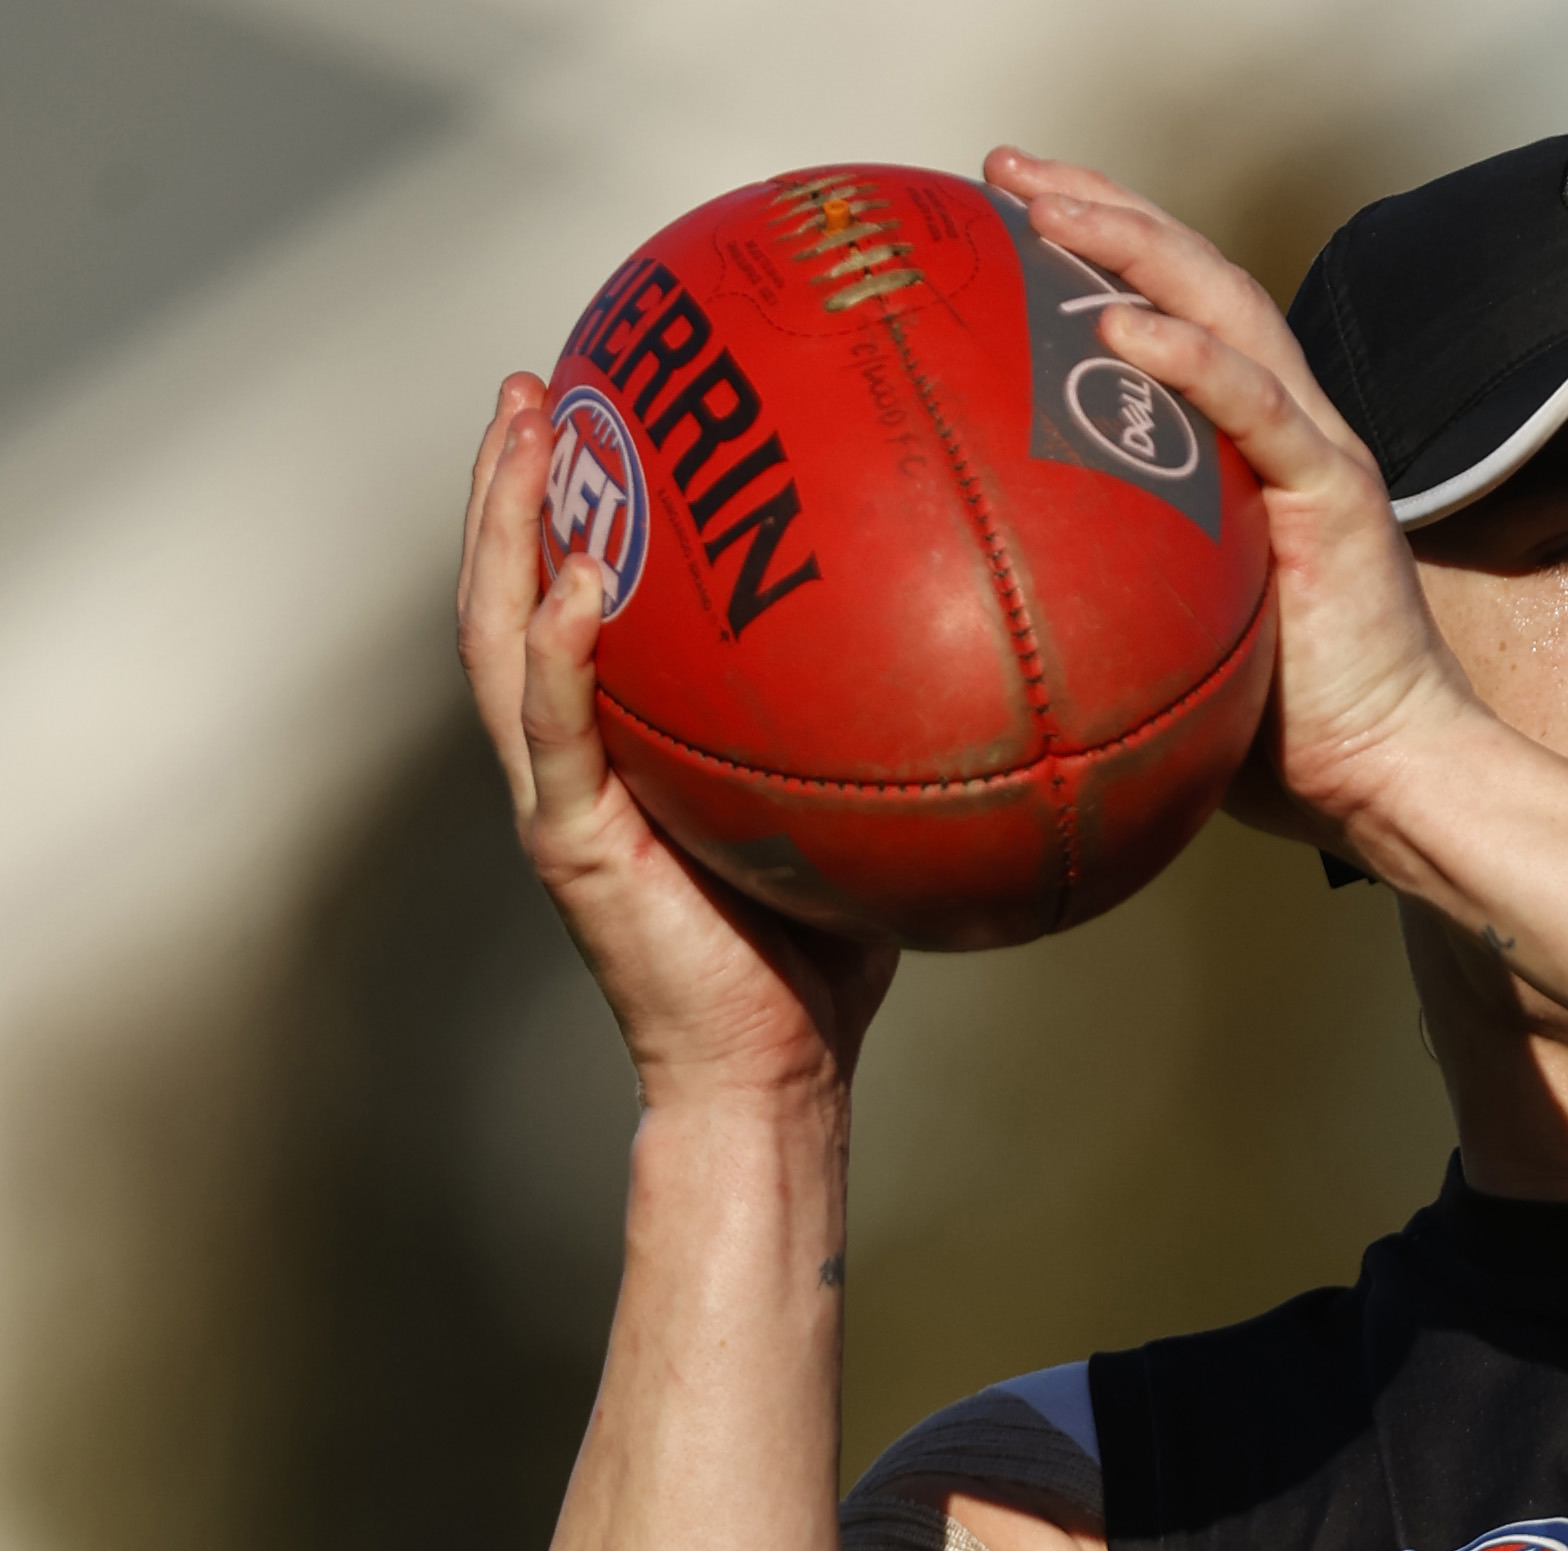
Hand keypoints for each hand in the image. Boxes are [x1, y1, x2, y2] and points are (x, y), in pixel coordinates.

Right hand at [456, 378, 895, 1109]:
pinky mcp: (574, 843)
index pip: (574, 599)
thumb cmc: (824, 954)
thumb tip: (987, 643)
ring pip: (499, 634)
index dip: (568, 504)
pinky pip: (555, 727)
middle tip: (534, 380)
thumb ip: (884, 732)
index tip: (595, 404)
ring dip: (503, 528)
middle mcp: (573, 756)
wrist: (778, 1072)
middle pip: (509, 588)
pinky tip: (577, 578)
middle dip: (511, 480)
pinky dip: (557, 648)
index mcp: (625, 744)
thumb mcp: (857, 810)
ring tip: (521, 431)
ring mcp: (560, 797)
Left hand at [982, 148, 1490, 851]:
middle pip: (1195, 279)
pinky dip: (1190, 358)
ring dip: (1134, 246)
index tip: (999, 214)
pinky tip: (1118, 324)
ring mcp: (1318, 456)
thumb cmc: (1282, 734)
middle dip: (1099, 210)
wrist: (1389, 779)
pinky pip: (1257, 408)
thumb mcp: (1166, 641)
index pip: (1175, 315)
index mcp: (1250, 453)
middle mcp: (1288, 431)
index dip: (1097, 251)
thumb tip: (969, 611)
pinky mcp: (1336, 500)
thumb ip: (1102, 594)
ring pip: (1228, 309)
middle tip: (1003, 171)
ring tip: (1047, 208)